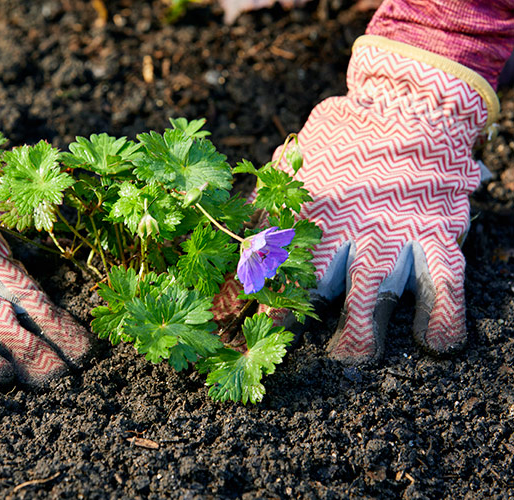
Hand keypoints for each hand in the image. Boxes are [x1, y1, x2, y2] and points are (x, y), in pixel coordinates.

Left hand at [214, 36, 497, 362]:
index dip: (254, 298)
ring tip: (349, 354)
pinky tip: (433, 344)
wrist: (408, 104)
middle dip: (297, 323)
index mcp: (305, 208)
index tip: (237, 325)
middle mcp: (346, 225)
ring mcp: (394, 232)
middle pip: (315, 287)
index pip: (271, 264)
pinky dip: (442, 320)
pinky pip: (445, 286)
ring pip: (373, 296)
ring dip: (361, 336)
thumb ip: (263, 201)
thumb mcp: (291, 162)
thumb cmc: (342, 139)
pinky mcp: (438, 235)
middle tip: (286, 345)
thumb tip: (234, 239)